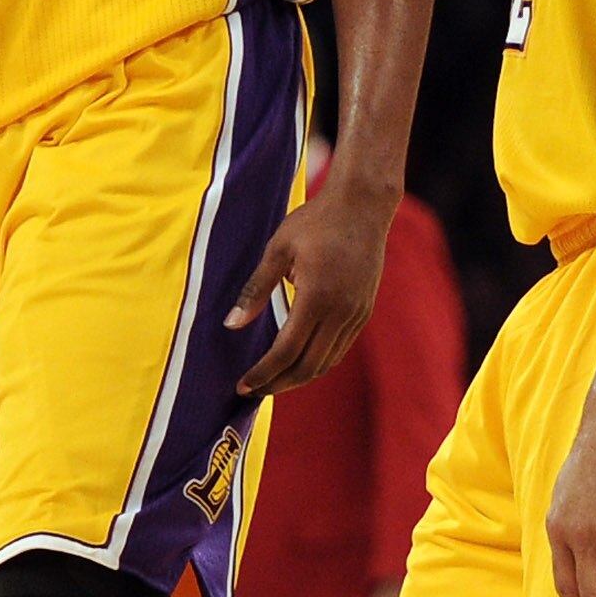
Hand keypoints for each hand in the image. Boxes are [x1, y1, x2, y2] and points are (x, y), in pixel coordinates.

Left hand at [228, 181, 387, 396]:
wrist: (363, 206)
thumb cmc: (316, 222)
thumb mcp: (277, 251)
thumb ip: (255, 290)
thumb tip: (231, 325)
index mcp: (317, 297)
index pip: (286, 351)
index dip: (263, 373)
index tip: (243, 385)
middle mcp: (341, 312)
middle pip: (309, 367)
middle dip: (279, 384)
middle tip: (253, 390)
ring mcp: (356, 314)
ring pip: (327, 362)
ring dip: (299, 377)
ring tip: (273, 381)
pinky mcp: (364, 311)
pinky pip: (340, 349)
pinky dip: (318, 362)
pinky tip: (299, 361)